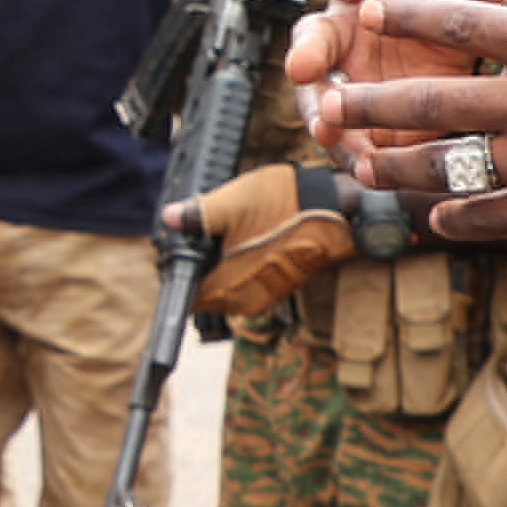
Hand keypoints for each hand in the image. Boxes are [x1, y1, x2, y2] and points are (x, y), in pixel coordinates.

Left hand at [166, 159, 355, 322]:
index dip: (178, 271)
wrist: (337, 210)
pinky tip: (246, 234)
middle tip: (200, 229)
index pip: (185, 295)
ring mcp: (262, 296)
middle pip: (204, 290)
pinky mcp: (278, 286)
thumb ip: (195, 215)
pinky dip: (240, 262)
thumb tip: (169, 218)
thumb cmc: (284, 207)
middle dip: (199, 264)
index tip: (180, 245)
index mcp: (224, 290)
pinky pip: (246, 279)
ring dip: (220, 262)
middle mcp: (242, 302)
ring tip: (225, 228)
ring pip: (225, 284)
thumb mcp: (229, 204)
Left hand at [296, 0, 506, 256]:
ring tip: (363, 166)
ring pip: (446, 167)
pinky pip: (489, 217)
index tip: (368, 9)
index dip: (410, 16)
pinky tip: (435, 218)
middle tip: (327, 103)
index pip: (466, 24)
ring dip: (397, 167)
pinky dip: (456, 218)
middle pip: (432, 101)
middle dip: (371, 102)